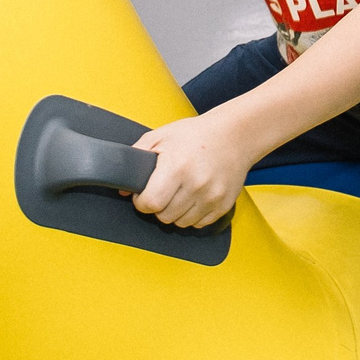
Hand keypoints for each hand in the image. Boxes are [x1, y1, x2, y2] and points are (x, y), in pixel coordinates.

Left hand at [129, 113, 253, 229]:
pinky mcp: (223, 205)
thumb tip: (124, 187)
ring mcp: (212, 197)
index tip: (144, 194)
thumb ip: (136, 157)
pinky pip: (199, 224)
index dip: (142, 201)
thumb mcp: (160, 136)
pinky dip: (193, 214)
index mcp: (177, 167)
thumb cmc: (195, 135)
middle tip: (164, 189)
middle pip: (164, 216)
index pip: (150, 203)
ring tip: (180, 191)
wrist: (234, 135)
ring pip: (181, 223)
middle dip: (159, 206)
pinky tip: (195, 195)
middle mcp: (196, 184)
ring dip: (175, 212)